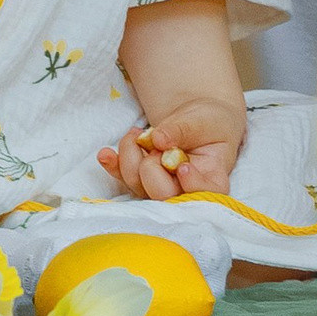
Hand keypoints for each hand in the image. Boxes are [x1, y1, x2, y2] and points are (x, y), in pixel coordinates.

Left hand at [96, 90, 244, 200]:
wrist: (195, 122)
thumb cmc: (207, 123)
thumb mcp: (202, 120)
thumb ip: (183, 129)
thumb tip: (158, 139)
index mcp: (211, 178)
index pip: (206, 192)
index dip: (193, 185)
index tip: (182, 166)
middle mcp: (184, 190)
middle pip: (164, 195)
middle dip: (152, 170)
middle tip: (154, 144)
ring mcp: (161, 188)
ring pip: (139, 187)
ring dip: (130, 158)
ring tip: (137, 133)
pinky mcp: (142, 181)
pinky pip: (123, 178)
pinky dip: (112, 165)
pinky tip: (105, 154)